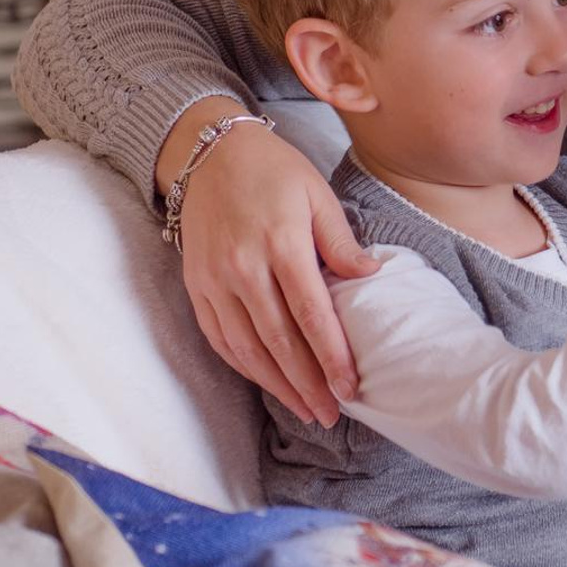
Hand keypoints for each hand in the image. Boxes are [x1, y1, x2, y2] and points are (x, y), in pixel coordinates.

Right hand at [166, 106, 380, 426]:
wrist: (210, 152)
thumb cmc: (274, 171)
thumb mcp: (317, 194)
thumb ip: (341, 241)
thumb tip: (370, 276)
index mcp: (281, 243)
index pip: (311, 314)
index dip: (331, 356)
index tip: (350, 387)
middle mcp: (243, 268)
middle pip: (279, 341)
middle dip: (307, 384)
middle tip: (330, 414)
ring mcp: (214, 280)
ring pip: (247, 347)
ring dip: (277, 385)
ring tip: (305, 409)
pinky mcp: (196, 286)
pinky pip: (220, 337)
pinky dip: (244, 365)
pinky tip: (267, 382)